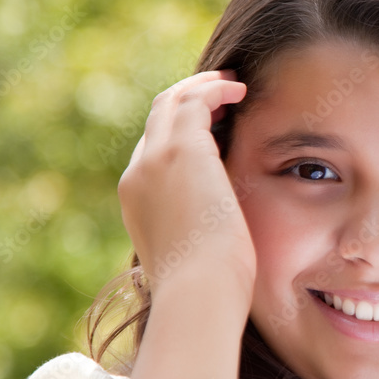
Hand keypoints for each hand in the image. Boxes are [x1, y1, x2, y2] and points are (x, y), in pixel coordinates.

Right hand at [118, 70, 254, 308]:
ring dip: (202, 88)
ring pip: (171, 103)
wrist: (199, 293)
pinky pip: (194, 101)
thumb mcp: (194, 257)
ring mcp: (154, 160)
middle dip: (187, 101)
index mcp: (138, 203)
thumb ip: (197, 235)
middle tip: (220, 94)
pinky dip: (216, 91)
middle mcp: (138, 175)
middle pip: (157, 121)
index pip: (154, 153)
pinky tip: (240, 91)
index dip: (182, 134)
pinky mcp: (180, 150)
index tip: (213, 128)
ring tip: (232, 84)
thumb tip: (217, 234)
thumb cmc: (207, 289)